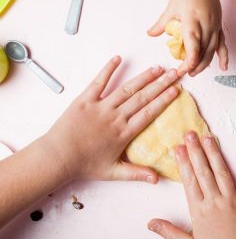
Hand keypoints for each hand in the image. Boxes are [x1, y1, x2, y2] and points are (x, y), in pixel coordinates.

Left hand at [44, 56, 179, 181]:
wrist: (57, 158)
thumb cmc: (85, 165)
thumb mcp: (113, 172)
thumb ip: (137, 173)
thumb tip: (158, 179)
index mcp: (124, 133)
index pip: (149, 113)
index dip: (164, 100)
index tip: (175, 90)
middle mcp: (115, 117)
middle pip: (143, 98)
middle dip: (160, 84)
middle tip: (174, 73)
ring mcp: (100, 107)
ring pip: (126, 89)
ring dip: (143, 77)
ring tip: (157, 68)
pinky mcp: (85, 100)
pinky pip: (98, 82)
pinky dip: (108, 69)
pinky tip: (118, 58)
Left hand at [148, 0, 227, 76]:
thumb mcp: (171, 8)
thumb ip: (161, 24)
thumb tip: (150, 34)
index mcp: (193, 18)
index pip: (193, 40)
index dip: (192, 55)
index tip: (187, 66)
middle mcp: (206, 24)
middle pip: (203, 49)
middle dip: (195, 64)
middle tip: (184, 73)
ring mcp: (214, 27)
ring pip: (212, 50)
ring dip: (204, 63)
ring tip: (194, 73)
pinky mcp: (219, 28)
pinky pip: (222, 45)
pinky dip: (223, 57)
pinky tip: (223, 67)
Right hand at [148, 132, 235, 238]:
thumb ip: (170, 232)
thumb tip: (150, 223)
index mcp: (199, 212)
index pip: (188, 181)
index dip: (183, 163)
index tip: (178, 148)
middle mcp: (215, 203)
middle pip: (203, 172)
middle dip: (195, 151)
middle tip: (190, 134)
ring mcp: (234, 203)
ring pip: (222, 172)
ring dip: (214, 154)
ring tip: (208, 138)